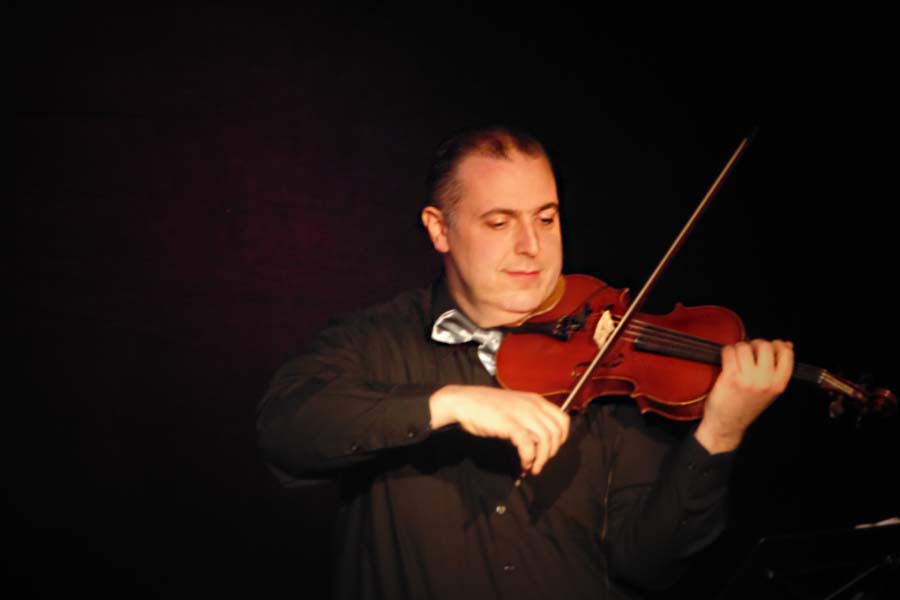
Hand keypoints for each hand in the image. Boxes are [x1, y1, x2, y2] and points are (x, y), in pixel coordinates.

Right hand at [429, 385, 569, 474]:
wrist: (463, 402)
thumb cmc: (485, 407)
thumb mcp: (514, 407)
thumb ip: (529, 419)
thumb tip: (539, 440)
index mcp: (535, 400)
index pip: (563, 420)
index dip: (561, 439)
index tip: (551, 450)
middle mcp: (532, 405)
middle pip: (557, 432)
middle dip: (552, 452)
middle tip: (540, 462)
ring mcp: (521, 413)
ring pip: (546, 439)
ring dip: (541, 458)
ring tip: (532, 468)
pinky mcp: (509, 424)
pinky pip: (528, 445)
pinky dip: (529, 458)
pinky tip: (523, 463)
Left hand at [695, 339, 793, 453]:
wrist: (727, 424)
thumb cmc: (746, 406)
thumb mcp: (770, 390)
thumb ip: (779, 368)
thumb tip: (788, 344)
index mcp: (779, 384)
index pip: (786, 353)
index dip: (776, 345)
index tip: (768, 347)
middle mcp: (766, 381)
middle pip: (765, 345)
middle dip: (755, 344)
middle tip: (748, 353)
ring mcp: (748, 379)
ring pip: (745, 347)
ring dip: (738, 348)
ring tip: (736, 359)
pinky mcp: (730, 377)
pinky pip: (729, 351)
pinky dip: (726, 352)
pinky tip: (727, 360)